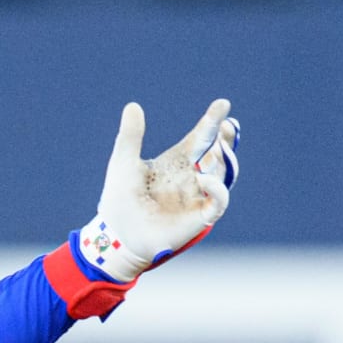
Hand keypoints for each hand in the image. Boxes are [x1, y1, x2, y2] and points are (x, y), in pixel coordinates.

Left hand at [78, 99, 239, 282]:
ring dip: (222, 159)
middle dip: (225, 139)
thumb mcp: (123, 164)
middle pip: (217, 153)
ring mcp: (197, 196)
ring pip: (222, 173)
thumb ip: (131, 137)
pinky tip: (202, 177)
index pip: (199, 138)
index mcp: (176, 162)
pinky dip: (216, 188)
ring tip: (216, 145)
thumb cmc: (119, 201)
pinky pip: (219, 200)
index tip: (223, 105)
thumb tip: (133, 105)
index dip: (212, 121)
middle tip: (226, 125)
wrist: (116, 237)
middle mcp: (191, 177)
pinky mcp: (200, 216)